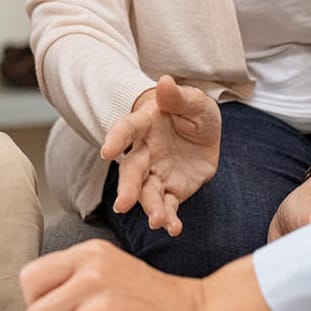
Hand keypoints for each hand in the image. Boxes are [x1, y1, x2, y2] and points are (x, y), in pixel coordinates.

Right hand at [101, 76, 221, 236]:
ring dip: (150, 208)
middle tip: (123, 204)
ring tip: (156, 222)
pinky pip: (167, 206)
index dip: (116, 139)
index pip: (126, 129)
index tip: (107, 152)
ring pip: (147, 193)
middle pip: (132, 170)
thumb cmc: (192, 112)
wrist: (202, 134)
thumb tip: (165, 81)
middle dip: (127, 187)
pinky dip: (169, 218)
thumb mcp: (194, 101)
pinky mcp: (171, 190)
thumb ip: (179, 97)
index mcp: (145, 124)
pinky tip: (173, 229)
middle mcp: (145, 151)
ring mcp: (156, 173)